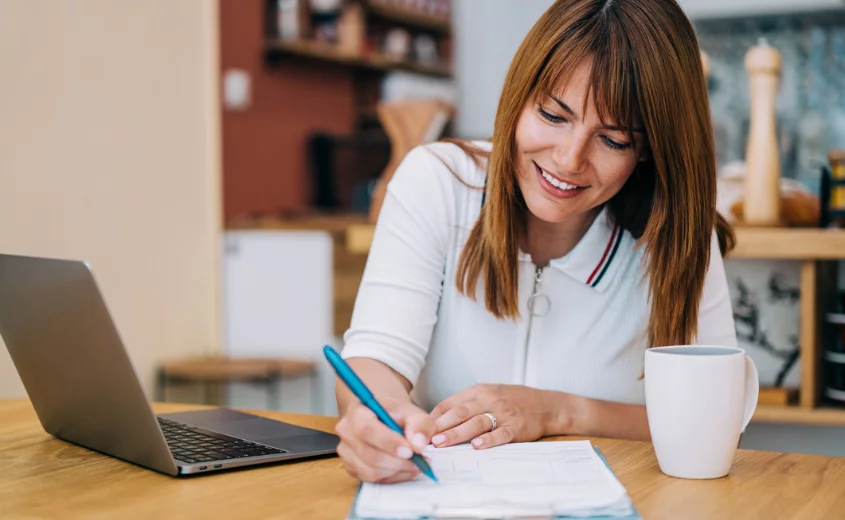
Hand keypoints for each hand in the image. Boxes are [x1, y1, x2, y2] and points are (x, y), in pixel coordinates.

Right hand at [335, 399, 435, 482]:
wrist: (383, 418)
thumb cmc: (395, 414)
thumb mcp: (412, 412)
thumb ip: (419, 424)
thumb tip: (419, 445)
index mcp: (358, 412)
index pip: (367, 429)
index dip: (388, 443)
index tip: (409, 451)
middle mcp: (346, 431)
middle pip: (369, 454)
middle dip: (397, 462)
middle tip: (419, 461)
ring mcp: (346, 452)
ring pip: (370, 471)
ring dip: (397, 471)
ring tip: (415, 464)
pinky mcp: (352, 468)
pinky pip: (372, 480)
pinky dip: (392, 477)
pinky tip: (404, 468)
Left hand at [429, 384, 568, 448]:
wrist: (546, 405)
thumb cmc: (513, 400)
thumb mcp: (488, 394)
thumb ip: (466, 404)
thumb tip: (438, 418)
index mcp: (479, 391)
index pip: (450, 403)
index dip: (434, 417)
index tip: (420, 428)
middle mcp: (489, 400)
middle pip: (460, 413)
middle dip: (440, 426)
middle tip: (425, 437)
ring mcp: (502, 414)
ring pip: (476, 423)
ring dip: (457, 434)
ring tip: (442, 443)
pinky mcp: (516, 428)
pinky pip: (500, 434)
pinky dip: (488, 440)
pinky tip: (477, 446)